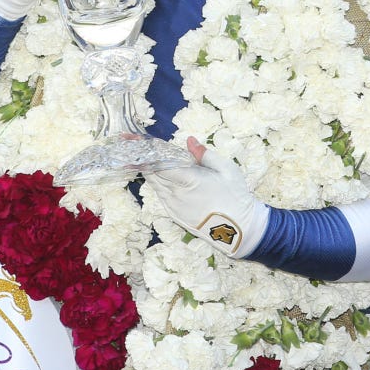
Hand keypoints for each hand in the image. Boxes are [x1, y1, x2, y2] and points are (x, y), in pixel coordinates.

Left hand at [143, 137, 268, 257]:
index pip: (158, 164)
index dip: (145, 151)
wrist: (240, 230)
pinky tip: (157, 174)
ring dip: (147, 170)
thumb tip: (189, 141)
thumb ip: (205, 154)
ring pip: (154, 184)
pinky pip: (160, 195)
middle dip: (139, 158)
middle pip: (151, 173)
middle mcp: (176, 195)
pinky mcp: (175, 215)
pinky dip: (156, 183)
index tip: (133, 139)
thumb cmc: (236, 196)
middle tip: (130, 142)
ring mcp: (173, 207)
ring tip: (138, 156)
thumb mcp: (227, 169)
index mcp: (188, 181)